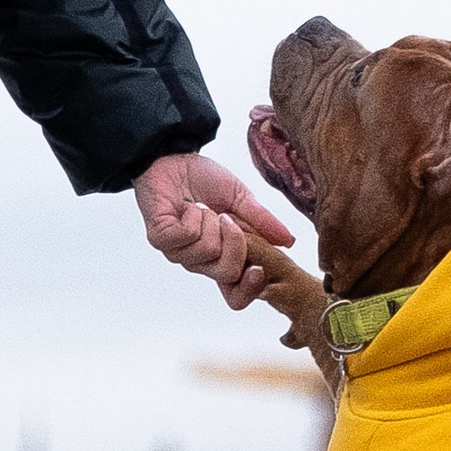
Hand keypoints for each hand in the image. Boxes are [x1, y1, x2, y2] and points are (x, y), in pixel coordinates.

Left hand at [133, 152, 294, 309]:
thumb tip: (289, 241)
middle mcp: (200, 261)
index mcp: (221, 257)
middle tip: (227, 217)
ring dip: (210, 220)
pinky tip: (185, 207)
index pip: (236, 295)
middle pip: (228, 273)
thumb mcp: (240, 197)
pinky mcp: (160, 239)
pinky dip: (192, 215)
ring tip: (200, 207)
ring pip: (208, 250)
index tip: (259, 268)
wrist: (173, 156)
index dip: (250, 288)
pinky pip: (186, 236)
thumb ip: (262, 220)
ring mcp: (179, 253)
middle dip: (236, 241)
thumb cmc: (203, 178)